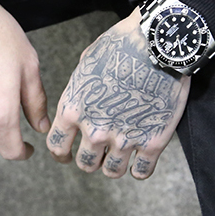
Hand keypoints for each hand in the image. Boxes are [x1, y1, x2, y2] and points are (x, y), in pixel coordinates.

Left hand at [46, 7, 189, 178]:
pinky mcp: (153, 142)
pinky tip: (140, 161)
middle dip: (90, 160)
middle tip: (97, 155)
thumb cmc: (120, 46)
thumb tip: (79, 100)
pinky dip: (139, 169)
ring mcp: (125, 138)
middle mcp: (95, 130)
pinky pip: (141, 171)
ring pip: (112, 171)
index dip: (61, 154)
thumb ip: (78, 90)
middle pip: (85, 163)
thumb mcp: (86, 64)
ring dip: (113, 166)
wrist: (157, 43)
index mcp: (73, 110)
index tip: (66, 155)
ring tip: (118, 157)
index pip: (57, 146)